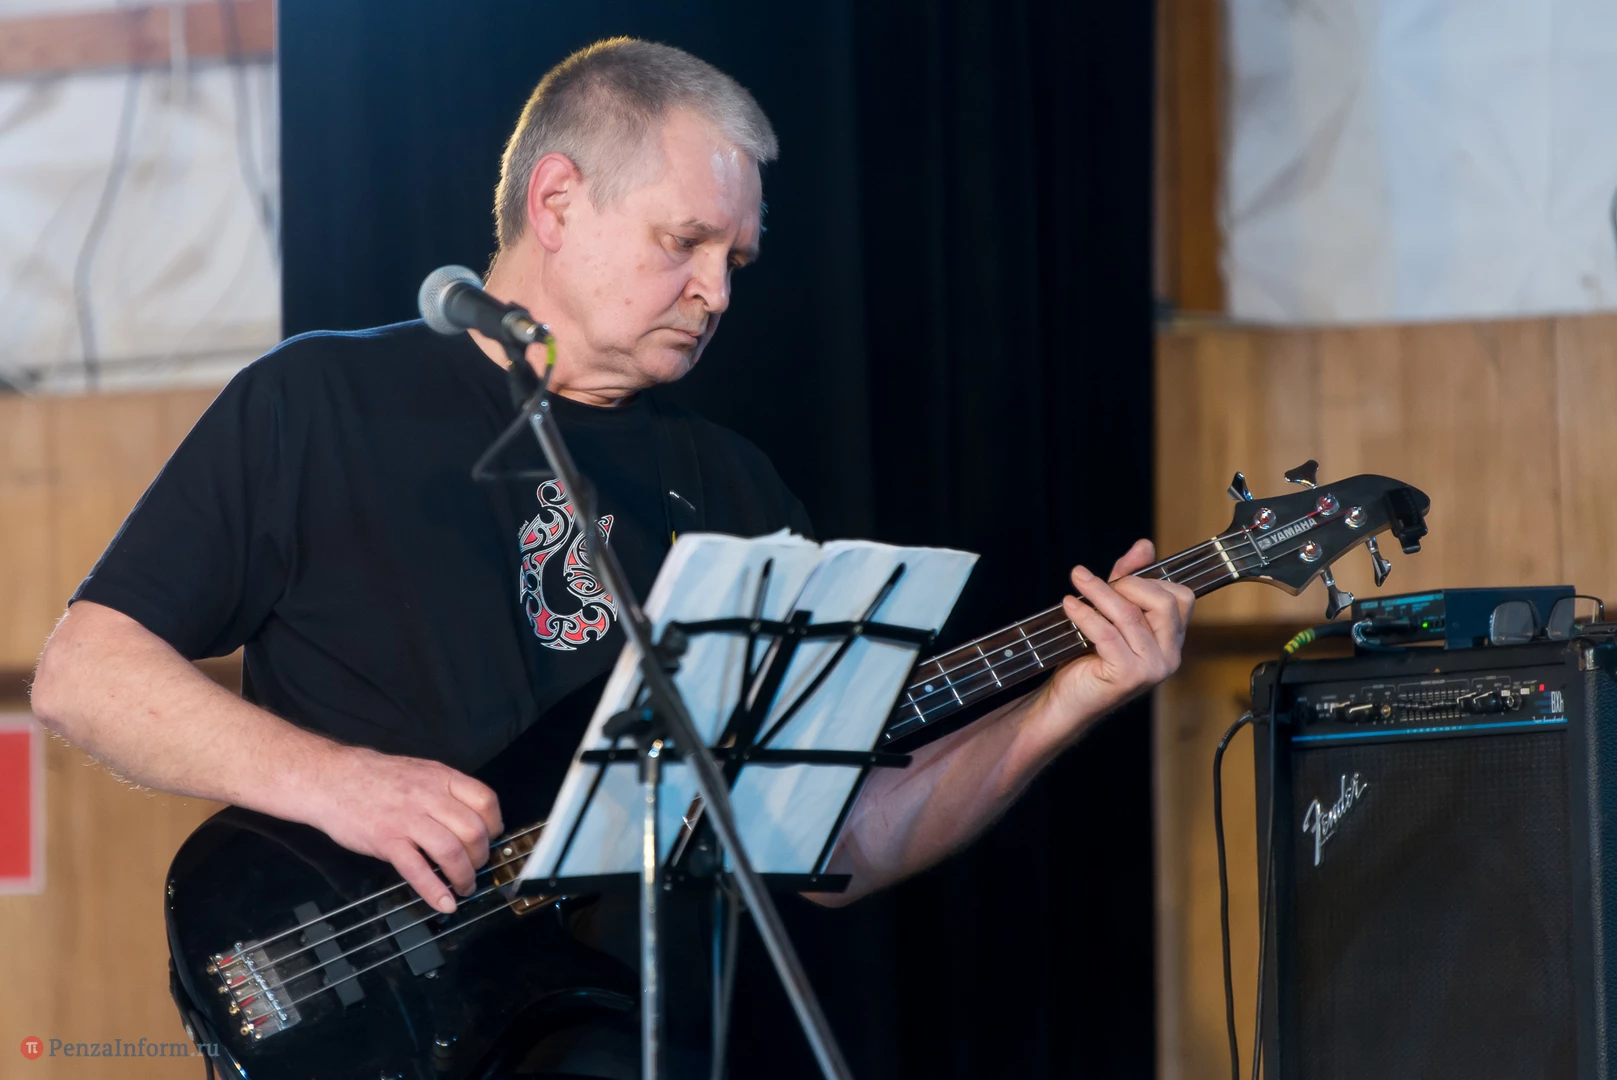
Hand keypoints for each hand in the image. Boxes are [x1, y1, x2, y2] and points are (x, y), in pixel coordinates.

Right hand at [303, 746, 503, 913]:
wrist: (331, 779)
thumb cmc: (375, 778)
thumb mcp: (419, 772)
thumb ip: (444, 792)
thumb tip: (470, 818)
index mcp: (440, 777)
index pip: (485, 801)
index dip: (494, 825)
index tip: (491, 839)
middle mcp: (428, 797)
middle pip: (473, 830)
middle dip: (481, 856)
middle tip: (476, 867)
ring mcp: (407, 819)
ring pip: (451, 851)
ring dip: (464, 876)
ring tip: (464, 887)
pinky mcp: (386, 841)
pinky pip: (417, 870)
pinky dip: (434, 891)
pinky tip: (444, 903)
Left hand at [1040, 539, 1194, 743]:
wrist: (1066, 702)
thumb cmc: (1089, 660)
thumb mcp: (1111, 615)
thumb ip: (1128, 581)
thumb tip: (1144, 546)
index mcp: (1172, 641)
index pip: (1181, 598)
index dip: (1149, 580)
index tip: (1119, 577)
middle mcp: (1169, 656)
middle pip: (1163, 602)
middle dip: (1127, 584)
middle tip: (1095, 584)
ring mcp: (1152, 668)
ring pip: (1130, 615)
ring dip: (1098, 592)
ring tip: (1077, 581)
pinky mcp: (1128, 676)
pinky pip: (1107, 633)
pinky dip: (1085, 614)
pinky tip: (1069, 605)